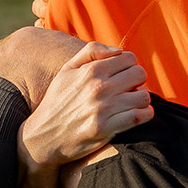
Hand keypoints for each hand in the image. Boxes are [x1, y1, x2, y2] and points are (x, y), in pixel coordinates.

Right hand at [19, 42, 152, 168]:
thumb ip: (91, 52)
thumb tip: (118, 50)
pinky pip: (140, 116)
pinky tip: (135, 115)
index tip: (123, 76)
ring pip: (144, 96)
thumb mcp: (67, 70)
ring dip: (141, 99)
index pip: (130, 58)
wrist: (44, 136)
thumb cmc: (57, 101)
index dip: (129, 66)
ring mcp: (104, 108)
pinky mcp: (107, 128)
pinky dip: (144, 115)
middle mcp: (99, 87)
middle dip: (137, 81)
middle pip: (140, 74)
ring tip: (131, 103)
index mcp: (91, 70)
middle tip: (128, 90)